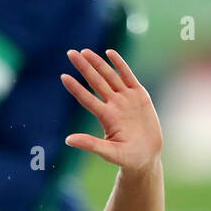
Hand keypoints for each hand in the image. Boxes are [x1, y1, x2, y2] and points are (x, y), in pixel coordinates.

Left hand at [60, 48, 161, 171]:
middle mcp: (114, 105)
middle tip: (70, 53)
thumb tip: (67, 140)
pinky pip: (128, 76)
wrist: (148, 156)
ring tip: (85, 51)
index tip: (63, 76)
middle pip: (96, 82)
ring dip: (98, 63)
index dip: (76, 88)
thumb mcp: (110, 153)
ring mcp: (126, 99)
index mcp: (106, 117)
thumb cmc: (128, 158)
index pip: (87, 99)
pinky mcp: (139, 96)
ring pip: (110, 76)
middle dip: (84, 67)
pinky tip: (110, 53)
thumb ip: (91, 145)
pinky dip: (120, 64)